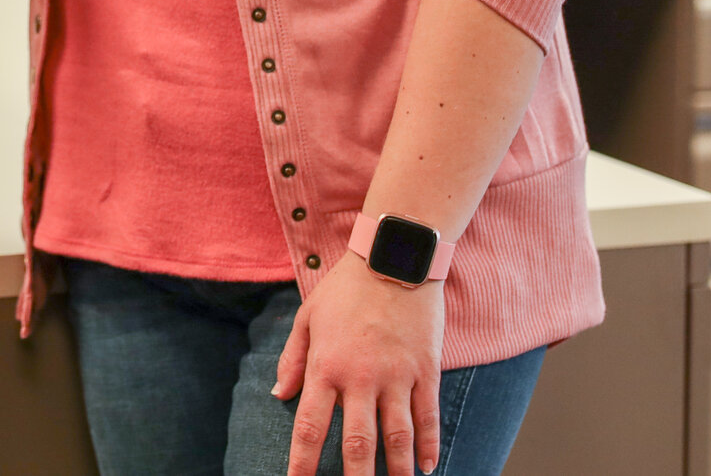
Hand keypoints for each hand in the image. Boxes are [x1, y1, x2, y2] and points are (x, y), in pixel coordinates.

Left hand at [273, 254, 444, 475]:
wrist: (393, 257)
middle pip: (359, 443)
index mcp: (326, 366)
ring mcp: (397, 376)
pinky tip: (429, 467)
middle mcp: (361, 377)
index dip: (304, 462)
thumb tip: (280, 394)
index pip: (311, 426)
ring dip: (397, 471)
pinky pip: (428, 416)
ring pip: (398, 437)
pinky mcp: (426, 370)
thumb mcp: (308, 317)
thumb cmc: (345, 288)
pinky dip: (430, 446)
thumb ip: (293, 358)